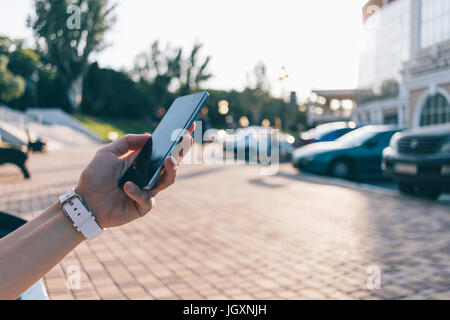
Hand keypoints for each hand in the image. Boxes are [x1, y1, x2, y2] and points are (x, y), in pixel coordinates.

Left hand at [75, 127, 193, 228]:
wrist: (84, 201)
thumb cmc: (95, 177)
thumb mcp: (108, 152)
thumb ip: (128, 142)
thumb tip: (149, 136)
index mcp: (141, 163)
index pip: (162, 150)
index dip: (176, 140)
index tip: (188, 126)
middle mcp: (147, 176)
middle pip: (171, 165)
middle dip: (181, 152)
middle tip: (187, 139)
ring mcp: (147, 191)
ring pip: (168, 180)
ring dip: (171, 170)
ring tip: (168, 159)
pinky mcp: (142, 207)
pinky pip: (148, 198)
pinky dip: (138, 192)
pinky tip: (126, 186)